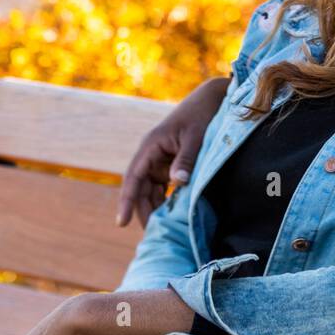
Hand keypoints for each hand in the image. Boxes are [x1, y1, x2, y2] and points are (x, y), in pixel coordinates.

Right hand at [117, 76, 229, 227]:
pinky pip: (164, 186)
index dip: (127, 201)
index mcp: (151, 146)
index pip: (133, 178)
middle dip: (143, 211)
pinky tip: (174, 217)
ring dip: (156, 208)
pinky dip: (168, 201)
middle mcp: (151, 155)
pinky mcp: (171, 164)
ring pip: (152, 190)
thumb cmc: (202, 114)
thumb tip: (176, 183)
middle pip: (141, 189)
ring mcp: (161, 160)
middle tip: (152, 235)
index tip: (122, 222)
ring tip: (163, 231)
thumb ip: (186, 159)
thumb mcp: (195, 137)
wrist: (212, 99)